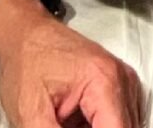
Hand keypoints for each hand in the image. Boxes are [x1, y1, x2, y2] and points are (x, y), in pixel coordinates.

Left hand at [0, 2, 141, 127]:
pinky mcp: (121, 85)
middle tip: (63, 125)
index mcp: (104, 82)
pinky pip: (120, 119)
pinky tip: (76, 122)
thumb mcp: (29, 111)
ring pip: (125, 126)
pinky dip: (99, 125)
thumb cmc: (25, 65)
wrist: (26, 35)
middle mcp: (124, 80)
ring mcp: (126, 82)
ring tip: (66, 121)